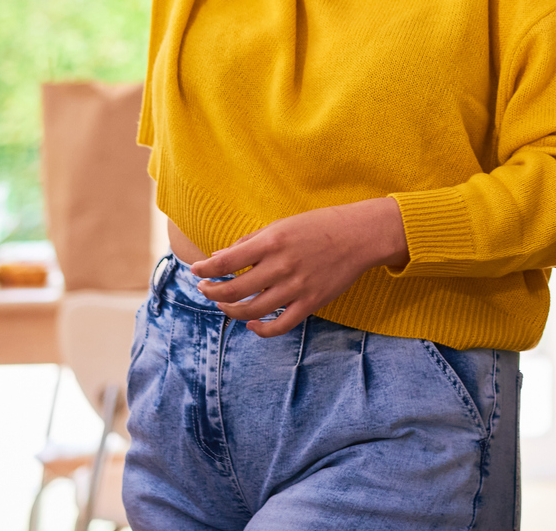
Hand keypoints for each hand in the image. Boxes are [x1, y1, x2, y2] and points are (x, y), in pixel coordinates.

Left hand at [189, 197, 408, 336]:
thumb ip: (251, 242)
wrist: (360, 236)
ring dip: (230, 311)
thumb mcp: (281, 225)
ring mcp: (296, 288)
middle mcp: (281, 267)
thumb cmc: (319, 226)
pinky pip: (280, 327)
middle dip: (212, 292)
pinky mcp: (310, 304)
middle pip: (232, 290)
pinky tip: (252, 325)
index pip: (225, 262)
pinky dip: (260, 331)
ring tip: (224, 304)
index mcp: (272, 242)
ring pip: (251, 311)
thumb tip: (220, 258)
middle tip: (205, 290)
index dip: (204, 270)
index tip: (196, 271)